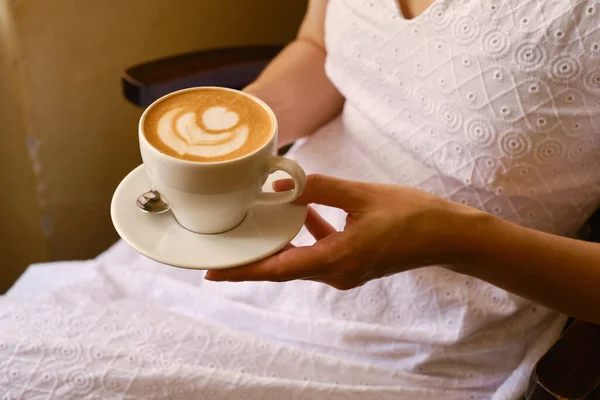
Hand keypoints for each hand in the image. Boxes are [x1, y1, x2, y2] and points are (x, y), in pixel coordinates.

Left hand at [205, 174, 482, 288]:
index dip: (243, 270)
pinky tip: (305, 211)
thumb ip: (319, 188)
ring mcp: (346, 272)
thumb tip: (282, 185)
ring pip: (300, 260)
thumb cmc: (412, 215)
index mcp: (337, 259)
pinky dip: (308, 235)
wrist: (448, 235)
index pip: (278, 268)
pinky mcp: (354, 264)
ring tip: (256, 226)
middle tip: (221, 252)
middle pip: (282, 268)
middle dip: (252, 259)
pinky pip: (320, 253)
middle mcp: (337, 273)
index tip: (214, 272)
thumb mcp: (361, 194)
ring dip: (280, 244)